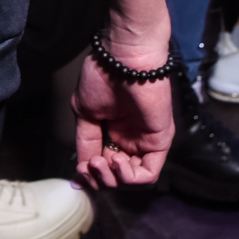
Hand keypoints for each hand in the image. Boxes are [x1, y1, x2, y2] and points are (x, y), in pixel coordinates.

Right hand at [72, 49, 173, 189]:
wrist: (123, 59)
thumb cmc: (103, 76)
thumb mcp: (86, 112)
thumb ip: (86, 142)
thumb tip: (83, 168)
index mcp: (113, 131)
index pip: (103, 165)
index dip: (90, 175)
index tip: (78, 174)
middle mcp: (130, 139)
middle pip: (117, 177)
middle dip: (100, 179)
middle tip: (89, 167)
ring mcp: (146, 141)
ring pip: (132, 179)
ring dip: (112, 179)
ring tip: (101, 162)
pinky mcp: (160, 142)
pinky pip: (148, 173)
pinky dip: (130, 177)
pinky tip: (116, 162)